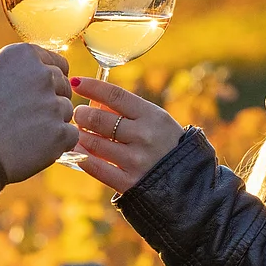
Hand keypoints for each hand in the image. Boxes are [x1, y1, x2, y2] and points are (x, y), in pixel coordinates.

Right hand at [0, 43, 77, 182]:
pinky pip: (69, 135)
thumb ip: (17, 72)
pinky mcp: (60, 133)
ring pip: (65, 112)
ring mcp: (52, 103)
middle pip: (63, 87)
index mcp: (23, 55)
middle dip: (50, 101)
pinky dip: (56, 143)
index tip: (34, 94)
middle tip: (23, 119)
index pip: (56, 62)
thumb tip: (40, 73)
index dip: (48, 81)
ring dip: (51, 123)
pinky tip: (32, 147)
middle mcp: (41, 74)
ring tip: (21, 134)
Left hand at [68, 78, 185, 193]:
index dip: (92, 87)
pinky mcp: (128, 182)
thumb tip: (96, 100)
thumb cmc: (167, 145)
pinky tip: (77, 150)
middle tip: (78, 114)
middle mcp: (144, 136)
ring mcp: (135, 160)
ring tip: (78, 132)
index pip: (115, 95)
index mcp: (152, 116)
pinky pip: (95, 167)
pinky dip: (81, 156)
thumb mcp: (157, 121)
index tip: (76, 82)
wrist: (189, 182)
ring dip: (79, 135)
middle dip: (82, 114)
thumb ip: (130, 111)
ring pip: (93, 143)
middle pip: (99, 119)